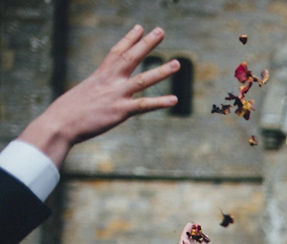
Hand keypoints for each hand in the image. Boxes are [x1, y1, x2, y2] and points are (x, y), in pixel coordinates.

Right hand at [17, 26, 178, 166]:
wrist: (59, 124)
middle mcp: (109, 81)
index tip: (140, 28)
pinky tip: (174, 100)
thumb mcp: (83, 93)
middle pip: (131, 57)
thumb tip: (99, 94)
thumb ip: (96, 90)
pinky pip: (144, 106)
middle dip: (147, 44)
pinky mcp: (120, 111)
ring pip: (143, 80)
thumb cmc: (67, 111)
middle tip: (161, 31)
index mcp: (100, 75)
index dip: (129, 39)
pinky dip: (160, 102)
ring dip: (161, 71)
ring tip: (177, 63)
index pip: (116, 52)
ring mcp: (116, 95)